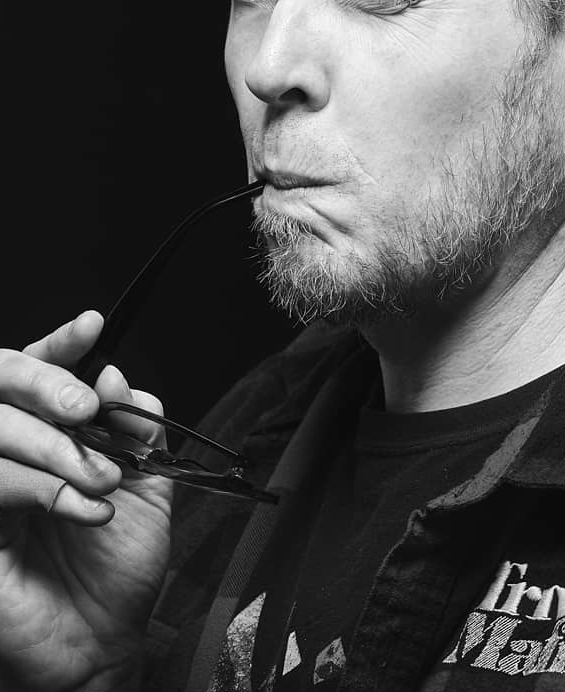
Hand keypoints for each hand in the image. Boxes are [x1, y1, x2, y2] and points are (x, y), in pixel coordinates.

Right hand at [0, 311, 172, 691]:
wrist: (103, 641)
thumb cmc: (117, 564)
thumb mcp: (147, 483)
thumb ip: (138, 427)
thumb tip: (115, 376)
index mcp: (49, 433)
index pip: (37, 371)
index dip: (59, 346)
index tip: (91, 328)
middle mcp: (10, 450)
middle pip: (2, 383)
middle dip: (48, 384)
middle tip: (88, 409)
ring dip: (58, 449)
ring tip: (103, 480)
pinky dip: (43, 488)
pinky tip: (84, 508)